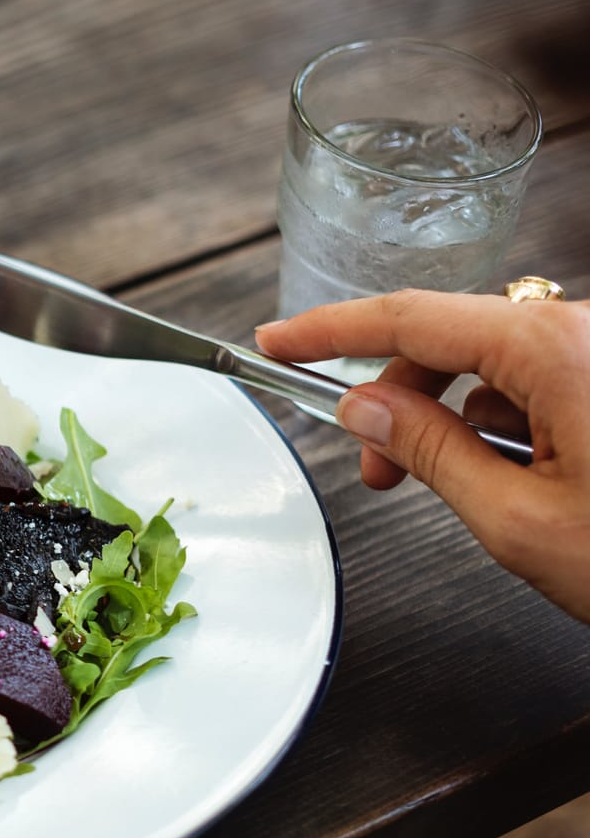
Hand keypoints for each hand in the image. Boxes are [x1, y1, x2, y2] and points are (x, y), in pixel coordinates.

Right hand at [256, 289, 589, 620]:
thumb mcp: (518, 518)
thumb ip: (428, 453)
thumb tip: (366, 412)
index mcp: (554, 349)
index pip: (409, 319)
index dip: (329, 331)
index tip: (278, 341)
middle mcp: (588, 331)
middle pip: (452, 339)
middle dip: (397, 399)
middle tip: (369, 473)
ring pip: (500, 363)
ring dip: (458, 418)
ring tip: (460, 492)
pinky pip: (549, 379)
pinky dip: (512, 422)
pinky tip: (521, 481)